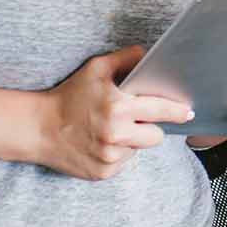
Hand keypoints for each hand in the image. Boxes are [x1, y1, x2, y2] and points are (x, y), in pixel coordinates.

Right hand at [35, 46, 191, 180]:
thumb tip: (149, 53)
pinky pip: (124, 163)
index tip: (188, 112)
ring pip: (139, 149)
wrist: (38, 128)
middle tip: (129, 118)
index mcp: (118, 108)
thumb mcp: (95, 69)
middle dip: (148, 126)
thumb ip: (125, 59)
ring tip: (109, 130)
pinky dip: (117, 154)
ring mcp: (110, 157)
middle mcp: (116, 135)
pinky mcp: (104, 173)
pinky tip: (99, 144)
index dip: (177, 111)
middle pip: (156, 135)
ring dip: (131, 141)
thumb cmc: (68, 96)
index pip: (161, 110)